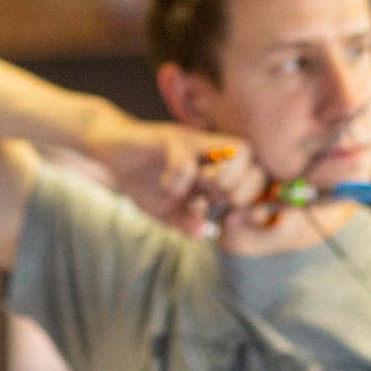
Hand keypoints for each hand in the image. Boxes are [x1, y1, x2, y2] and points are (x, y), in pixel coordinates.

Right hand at [87, 118, 267, 238]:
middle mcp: (213, 151)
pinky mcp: (171, 137)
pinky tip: (164, 188)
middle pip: (256, 165)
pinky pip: (187, 163)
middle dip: (237, 194)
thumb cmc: (143, 178)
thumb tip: (204, 234)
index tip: (232, 219)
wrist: (112, 151)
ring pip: (238, 152)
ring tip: (194, 193)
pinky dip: (178, 183)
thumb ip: (186, 222)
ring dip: (221, 181)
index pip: (258, 178)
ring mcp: (196, 141)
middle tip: (208, 203)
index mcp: (217, 168)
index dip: (252, 202)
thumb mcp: (165, 210)